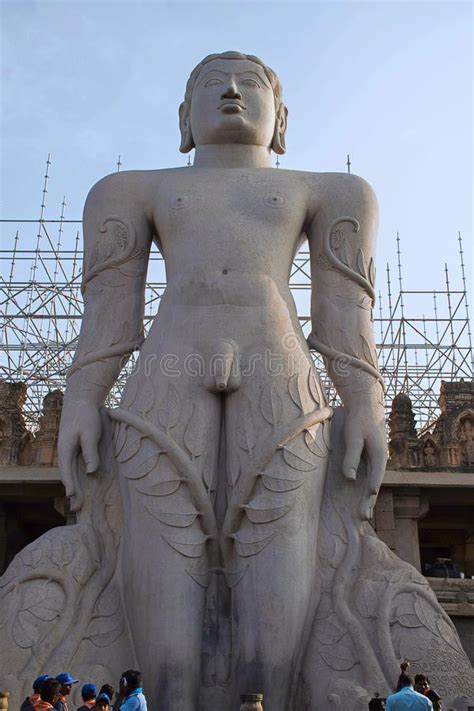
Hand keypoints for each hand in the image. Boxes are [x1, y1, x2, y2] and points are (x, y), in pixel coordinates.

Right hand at [58, 398, 101, 510]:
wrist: (81, 400)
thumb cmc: (86, 416)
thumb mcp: (90, 433)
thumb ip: (90, 452)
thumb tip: (90, 472)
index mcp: (65, 448)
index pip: (66, 470)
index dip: (70, 484)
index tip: (72, 497)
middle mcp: (64, 451)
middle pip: (67, 475)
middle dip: (72, 491)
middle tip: (77, 508)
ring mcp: (67, 450)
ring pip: (69, 472)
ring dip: (74, 486)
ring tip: (77, 502)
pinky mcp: (73, 448)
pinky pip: (73, 466)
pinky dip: (75, 477)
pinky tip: (80, 484)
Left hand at [342, 403, 386, 518]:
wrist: (366, 407)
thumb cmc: (359, 421)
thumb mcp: (354, 438)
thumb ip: (352, 457)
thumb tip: (349, 479)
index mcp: (380, 457)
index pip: (375, 479)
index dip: (370, 494)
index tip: (365, 509)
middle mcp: (380, 462)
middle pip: (374, 485)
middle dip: (368, 502)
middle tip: (363, 518)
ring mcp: (376, 461)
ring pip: (371, 483)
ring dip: (367, 498)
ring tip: (362, 515)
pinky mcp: (370, 459)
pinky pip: (367, 477)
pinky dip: (364, 489)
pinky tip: (360, 498)